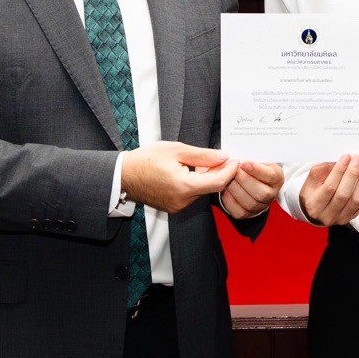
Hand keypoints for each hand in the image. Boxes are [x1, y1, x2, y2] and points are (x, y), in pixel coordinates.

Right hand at [122, 141, 237, 213]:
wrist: (123, 176)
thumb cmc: (145, 160)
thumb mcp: (176, 150)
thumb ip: (202, 155)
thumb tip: (223, 156)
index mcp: (184, 186)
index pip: (218, 182)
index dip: (230, 170)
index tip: (235, 159)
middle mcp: (183, 201)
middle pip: (210, 187)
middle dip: (219, 172)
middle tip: (222, 156)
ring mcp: (178, 206)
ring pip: (201, 191)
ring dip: (207, 178)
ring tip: (203, 162)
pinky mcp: (174, 207)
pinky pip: (191, 195)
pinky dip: (196, 184)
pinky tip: (191, 171)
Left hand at [219, 160, 284, 218]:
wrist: (253, 180)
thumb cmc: (255, 167)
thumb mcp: (260, 159)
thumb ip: (254, 157)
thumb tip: (242, 155)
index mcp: (277, 178)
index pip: (270, 176)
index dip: (256, 170)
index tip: (244, 163)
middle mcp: (271, 195)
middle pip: (260, 192)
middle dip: (243, 180)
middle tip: (233, 170)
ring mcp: (260, 206)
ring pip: (249, 202)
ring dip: (235, 188)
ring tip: (228, 178)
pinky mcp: (247, 214)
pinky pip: (238, 211)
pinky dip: (229, 199)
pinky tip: (226, 189)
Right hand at [297, 155, 358, 225]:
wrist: (315, 212)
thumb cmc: (312, 195)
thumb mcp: (311, 180)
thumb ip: (324, 169)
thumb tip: (342, 162)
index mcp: (315, 205)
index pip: (329, 187)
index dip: (339, 171)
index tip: (346, 158)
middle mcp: (328, 215)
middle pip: (344, 194)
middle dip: (352, 173)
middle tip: (357, 159)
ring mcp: (341, 218)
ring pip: (356, 199)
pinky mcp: (352, 217)